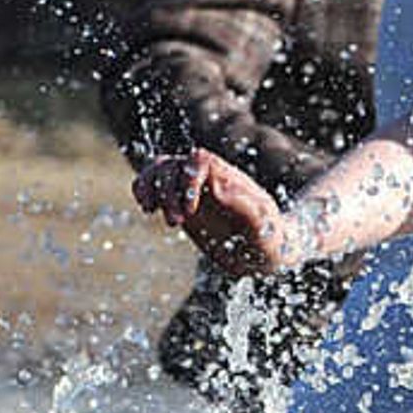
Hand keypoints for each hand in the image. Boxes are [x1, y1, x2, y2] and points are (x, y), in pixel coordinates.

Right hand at [139, 147, 299, 276]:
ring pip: (161, 168)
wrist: (263, 252)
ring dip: (151, 187)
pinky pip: (155, 181)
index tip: (190, 212)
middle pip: (176, 165)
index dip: (187, 181)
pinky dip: (144, 188)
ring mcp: (194, 187)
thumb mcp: (265, 229)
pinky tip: (146, 207)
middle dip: (168, 192)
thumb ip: (247, 208)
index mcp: (230, 179)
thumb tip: (218, 188)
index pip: (200, 160)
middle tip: (176, 223)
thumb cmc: (268, 239)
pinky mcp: (182, 199)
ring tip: (150, 210)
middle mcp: (210, 178)